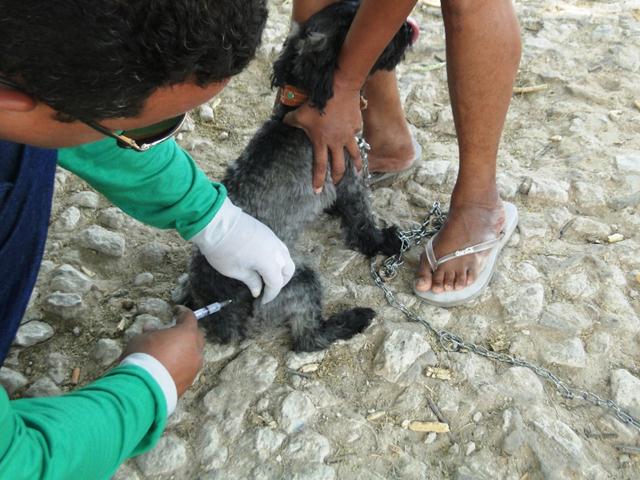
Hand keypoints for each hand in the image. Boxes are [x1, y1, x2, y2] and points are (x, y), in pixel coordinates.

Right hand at [123, 306, 203, 395]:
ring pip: (194, 354)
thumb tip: (151, 330)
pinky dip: (182, 365)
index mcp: (187, 334)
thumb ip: (150, 332)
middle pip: (196, 336)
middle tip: (174, 333)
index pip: (189, 318)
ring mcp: (194, 367)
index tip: (176, 310)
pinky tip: (170, 367)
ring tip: (170, 352)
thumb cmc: (142, 357)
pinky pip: (188, 369)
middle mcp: (195, 350)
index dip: (182, 312)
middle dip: (187, 332)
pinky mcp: (190, 382)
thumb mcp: (142, 338)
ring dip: (185, 350)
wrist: (143, 388)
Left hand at [192, 198, 295, 303]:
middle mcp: (275, 249)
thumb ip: (250, 281)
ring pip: (286, 256)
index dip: (271, 294)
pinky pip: (279, 247)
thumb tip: (258, 290)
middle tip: (269, 289)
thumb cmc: (222, 248)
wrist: (215, 222)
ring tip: (268, 276)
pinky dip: (277, 257)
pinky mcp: (267, 231)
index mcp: (268, 261)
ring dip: (281, 269)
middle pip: (288, 269)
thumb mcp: (234, 270)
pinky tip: (265, 262)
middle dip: (281, 282)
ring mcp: (272, 238)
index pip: (276, 282)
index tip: (263, 301)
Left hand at [283, 74, 362, 190]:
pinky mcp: (356, 126)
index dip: (318, 180)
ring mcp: (349, 135)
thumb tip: (283, 122)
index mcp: (321, 142)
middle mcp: (337, 142)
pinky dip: (355, 139)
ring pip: (354, 155)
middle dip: (337, 177)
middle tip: (335, 183)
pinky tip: (355, 139)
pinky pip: (356, 135)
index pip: (319, 166)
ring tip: (357, 171)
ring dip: (356, 165)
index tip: (317, 191)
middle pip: (339, 166)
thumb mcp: (300, 113)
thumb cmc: (319, 103)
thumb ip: (291, 121)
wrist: (340, 89)